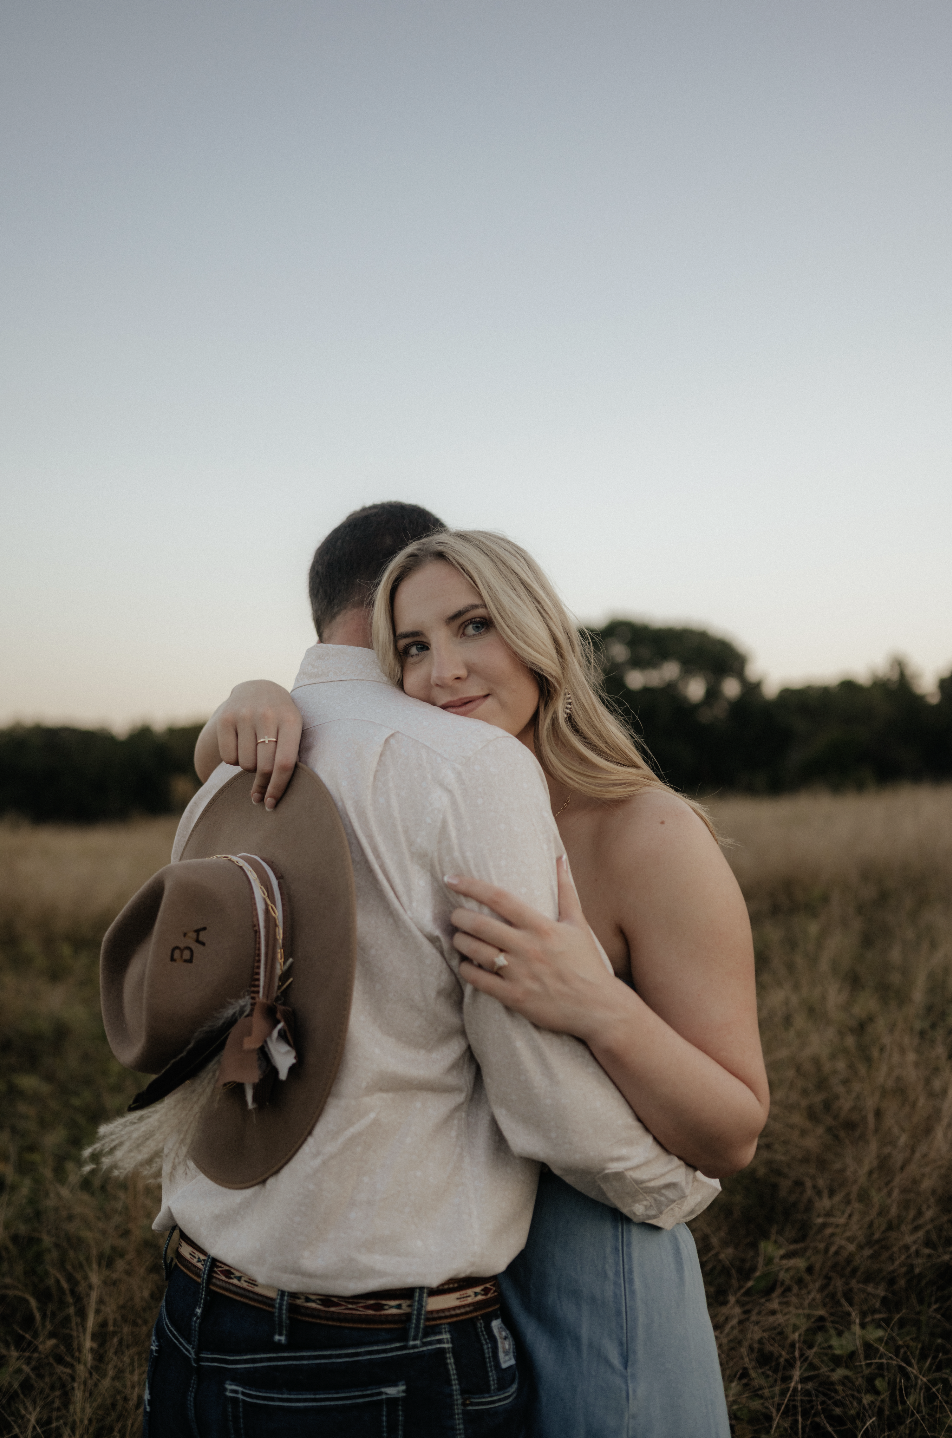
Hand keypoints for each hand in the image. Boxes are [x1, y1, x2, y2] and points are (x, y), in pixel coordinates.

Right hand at [213, 680, 302, 808]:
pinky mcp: (226, 718)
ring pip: (244, 764)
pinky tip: (241, 745)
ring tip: (254, 753)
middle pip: (263, 767)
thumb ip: (289, 758)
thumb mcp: (293, 732)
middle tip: (260, 793)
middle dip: (262, 785)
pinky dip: (234, 759)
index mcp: (291, 720)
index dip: (277, 788)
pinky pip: (228, 757)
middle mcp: (268, 715)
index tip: (271, 804)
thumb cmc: (281, 722)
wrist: (258, 690)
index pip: (284, 763)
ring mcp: (245, 715)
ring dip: (249, 767)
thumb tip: (272, 798)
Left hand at [447, 857, 621, 1040]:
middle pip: (480, 925)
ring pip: (475, 952)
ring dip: (460, 942)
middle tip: (454, 915)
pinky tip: (466, 965)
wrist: (598, 1007)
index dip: (471, 886)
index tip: (451, 879)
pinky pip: (480, 981)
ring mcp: (520, 973)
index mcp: (542, 927)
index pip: (499, 898)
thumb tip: (560, 858)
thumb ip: (566, 890)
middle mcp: (528, 948)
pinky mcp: (515, 997)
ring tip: (458, 937)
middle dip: (459, 917)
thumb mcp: (578, 924)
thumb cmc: (587, 963)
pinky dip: (467, 970)